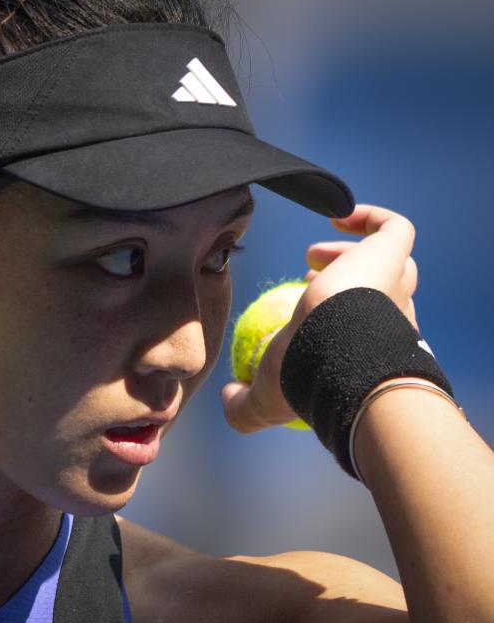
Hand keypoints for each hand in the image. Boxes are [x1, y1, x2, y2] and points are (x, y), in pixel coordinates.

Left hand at [221, 204, 419, 433]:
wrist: (339, 354)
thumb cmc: (307, 378)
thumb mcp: (267, 400)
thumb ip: (245, 406)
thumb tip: (228, 396)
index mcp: (367, 349)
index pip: (359, 327)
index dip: (335, 313)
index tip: (303, 304)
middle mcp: (390, 317)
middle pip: (376, 291)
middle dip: (345, 281)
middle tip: (308, 275)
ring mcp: (394, 285)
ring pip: (391, 260)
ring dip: (352, 251)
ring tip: (313, 254)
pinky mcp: (393, 256)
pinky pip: (394, 229)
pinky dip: (370, 218)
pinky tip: (339, 216)